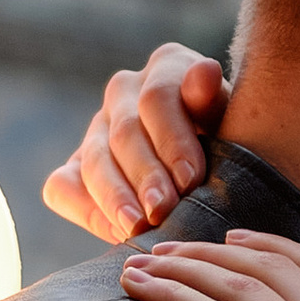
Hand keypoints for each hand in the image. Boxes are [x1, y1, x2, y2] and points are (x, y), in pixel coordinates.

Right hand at [42, 42, 228, 239]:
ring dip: (114, 197)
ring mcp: (97, 129)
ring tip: (135, 227)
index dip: (172, 141)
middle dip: (145, 175)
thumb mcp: (234, 121)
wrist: (222, 170)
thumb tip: (204, 71)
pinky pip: (64, 187)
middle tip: (162, 209)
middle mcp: (125, 91)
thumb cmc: (235, 142)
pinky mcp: (76, 168)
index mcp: (167, 67)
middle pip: (125, 132)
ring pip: (93, 161)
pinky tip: (117, 233)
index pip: (157, 98)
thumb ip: (213, 100)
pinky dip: (87, 211)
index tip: (191, 179)